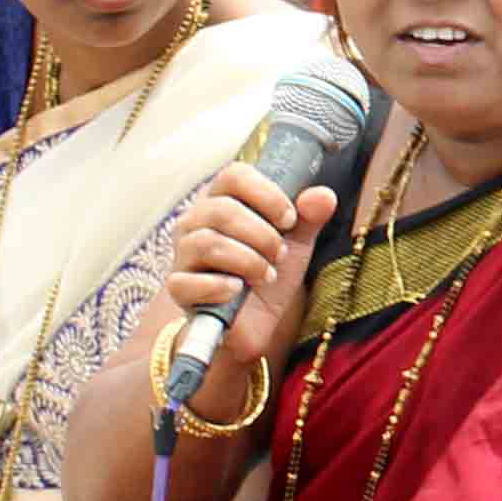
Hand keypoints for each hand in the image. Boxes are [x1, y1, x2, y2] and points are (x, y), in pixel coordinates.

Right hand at [156, 162, 338, 418]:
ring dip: (247, 260)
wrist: (255, 324)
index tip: (289, 219)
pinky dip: (219, 287)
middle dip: (262, 234)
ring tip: (266, 275)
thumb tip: (323, 195)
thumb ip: (309, 218)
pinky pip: (187, 281)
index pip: (234, 175)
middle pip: (221, 209)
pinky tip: (238, 292)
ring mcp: (183, 254)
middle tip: (280, 255)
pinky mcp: (178, 288)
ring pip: (207, 243)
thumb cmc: (268, 274)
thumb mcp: (296, 244)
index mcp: (222, 201)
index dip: (266, 194)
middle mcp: (196, 221)